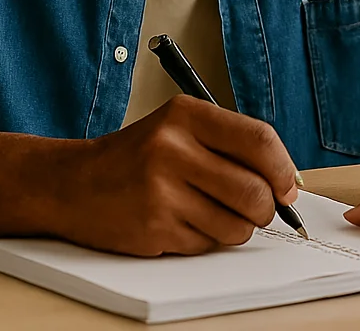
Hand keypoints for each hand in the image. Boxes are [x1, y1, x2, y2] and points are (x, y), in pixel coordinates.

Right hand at [52, 95, 300, 256]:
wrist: (72, 183)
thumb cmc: (135, 157)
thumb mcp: (178, 129)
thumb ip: (230, 146)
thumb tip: (285, 184)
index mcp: (185, 115)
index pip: (260, 140)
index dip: (283, 170)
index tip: (288, 188)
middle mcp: (173, 148)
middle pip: (254, 191)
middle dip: (265, 209)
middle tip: (256, 210)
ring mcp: (162, 190)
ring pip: (236, 225)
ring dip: (234, 228)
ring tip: (208, 213)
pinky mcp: (154, 227)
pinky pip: (206, 244)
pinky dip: (203, 240)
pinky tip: (179, 221)